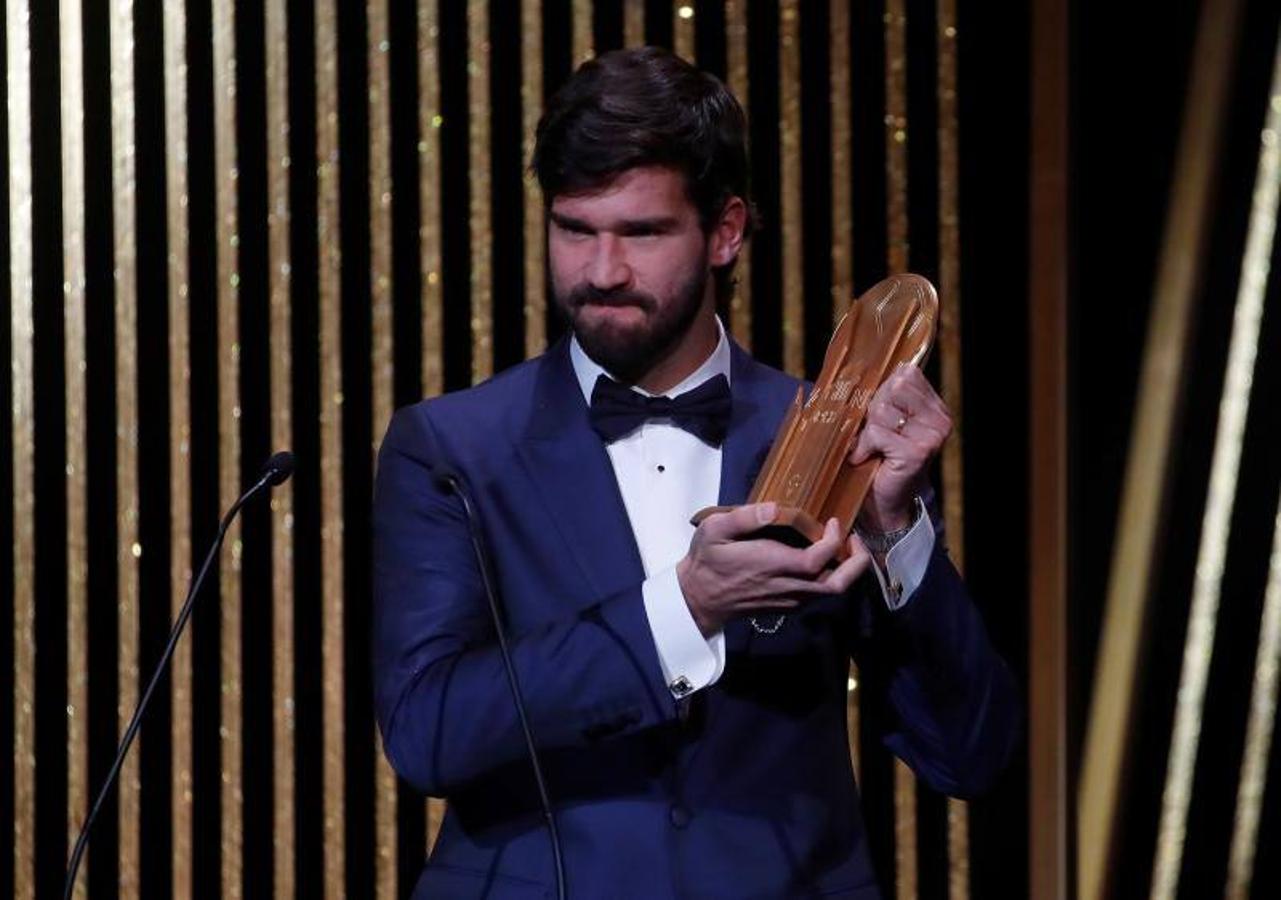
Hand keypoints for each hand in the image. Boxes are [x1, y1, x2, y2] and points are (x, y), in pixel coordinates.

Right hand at [676, 502, 870, 636]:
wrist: (699, 599)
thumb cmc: (707, 561)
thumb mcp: (714, 530)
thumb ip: (744, 517)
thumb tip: (774, 507)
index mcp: (772, 565)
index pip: (818, 558)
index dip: (835, 540)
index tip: (833, 521)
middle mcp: (786, 586)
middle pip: (837, 584)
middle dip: (857, 563)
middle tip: (856, 540)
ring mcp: (788, 600)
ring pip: (831, 592)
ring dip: (846, 571)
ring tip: (844, 547)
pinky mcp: (787, 606)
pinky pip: (818, 595)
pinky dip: (831, 578)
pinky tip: (824, 561)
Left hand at [848, 366, 951, 531]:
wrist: (885, 503)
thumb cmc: (880, 458)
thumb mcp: (885, 421)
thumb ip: (885, 396)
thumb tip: (863, 369)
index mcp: (936, 408)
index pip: (906, 375)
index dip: (883, 392)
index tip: (879, 415)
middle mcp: (940, 420)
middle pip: (892, 388)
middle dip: (873, 410)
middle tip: (874, 434)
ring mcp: (931, 436)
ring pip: (882, 409)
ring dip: (867, 430)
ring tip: (872, 447)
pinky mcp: (916, 452)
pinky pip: (877, 432)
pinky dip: (864, 446)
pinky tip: (867, 458)